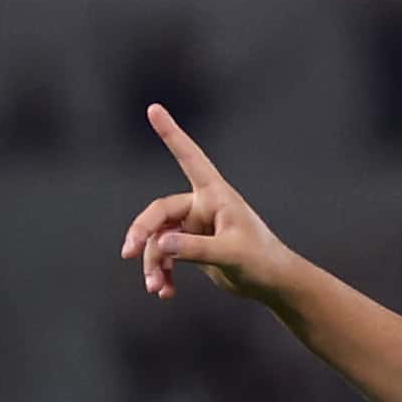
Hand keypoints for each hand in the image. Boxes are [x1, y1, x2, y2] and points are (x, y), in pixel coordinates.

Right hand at [118, 104, 295, 302]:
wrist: (273, 283)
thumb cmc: (261, 261)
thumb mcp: (229, 254)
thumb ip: (195, 248)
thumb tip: (161, 244)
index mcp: (215, 195)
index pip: (189, 157)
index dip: (171, 133)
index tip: (154, 108)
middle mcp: (202, 206)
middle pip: (160, 212)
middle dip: (143, 234)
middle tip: (128, 253)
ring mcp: (196, 227)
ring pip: (160, 239)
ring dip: (153, 263)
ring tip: (154, 288)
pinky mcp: (194, 247)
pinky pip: (168, 256)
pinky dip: (163, 273)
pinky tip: (164, 292)